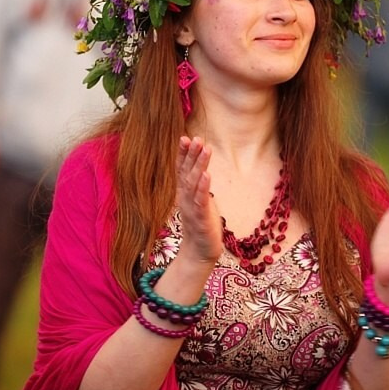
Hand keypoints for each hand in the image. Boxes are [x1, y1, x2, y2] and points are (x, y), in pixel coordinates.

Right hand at [175, 136, 222, 266]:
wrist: (199, 252)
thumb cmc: (201, 224)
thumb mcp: (198, 200)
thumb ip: (197, 185)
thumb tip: (201, 168)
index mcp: (184, 193)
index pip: (182, 170)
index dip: (183, 154)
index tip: (185, 137)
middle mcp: (185, 198)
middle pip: (187, 173)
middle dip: (191, 155)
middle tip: (196, 138)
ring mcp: (192, 208)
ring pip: (194, 183)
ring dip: (199, 165)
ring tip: (204, 149)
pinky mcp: (201, 219)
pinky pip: (201, 201)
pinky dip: (203, 188)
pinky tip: (207, 176)